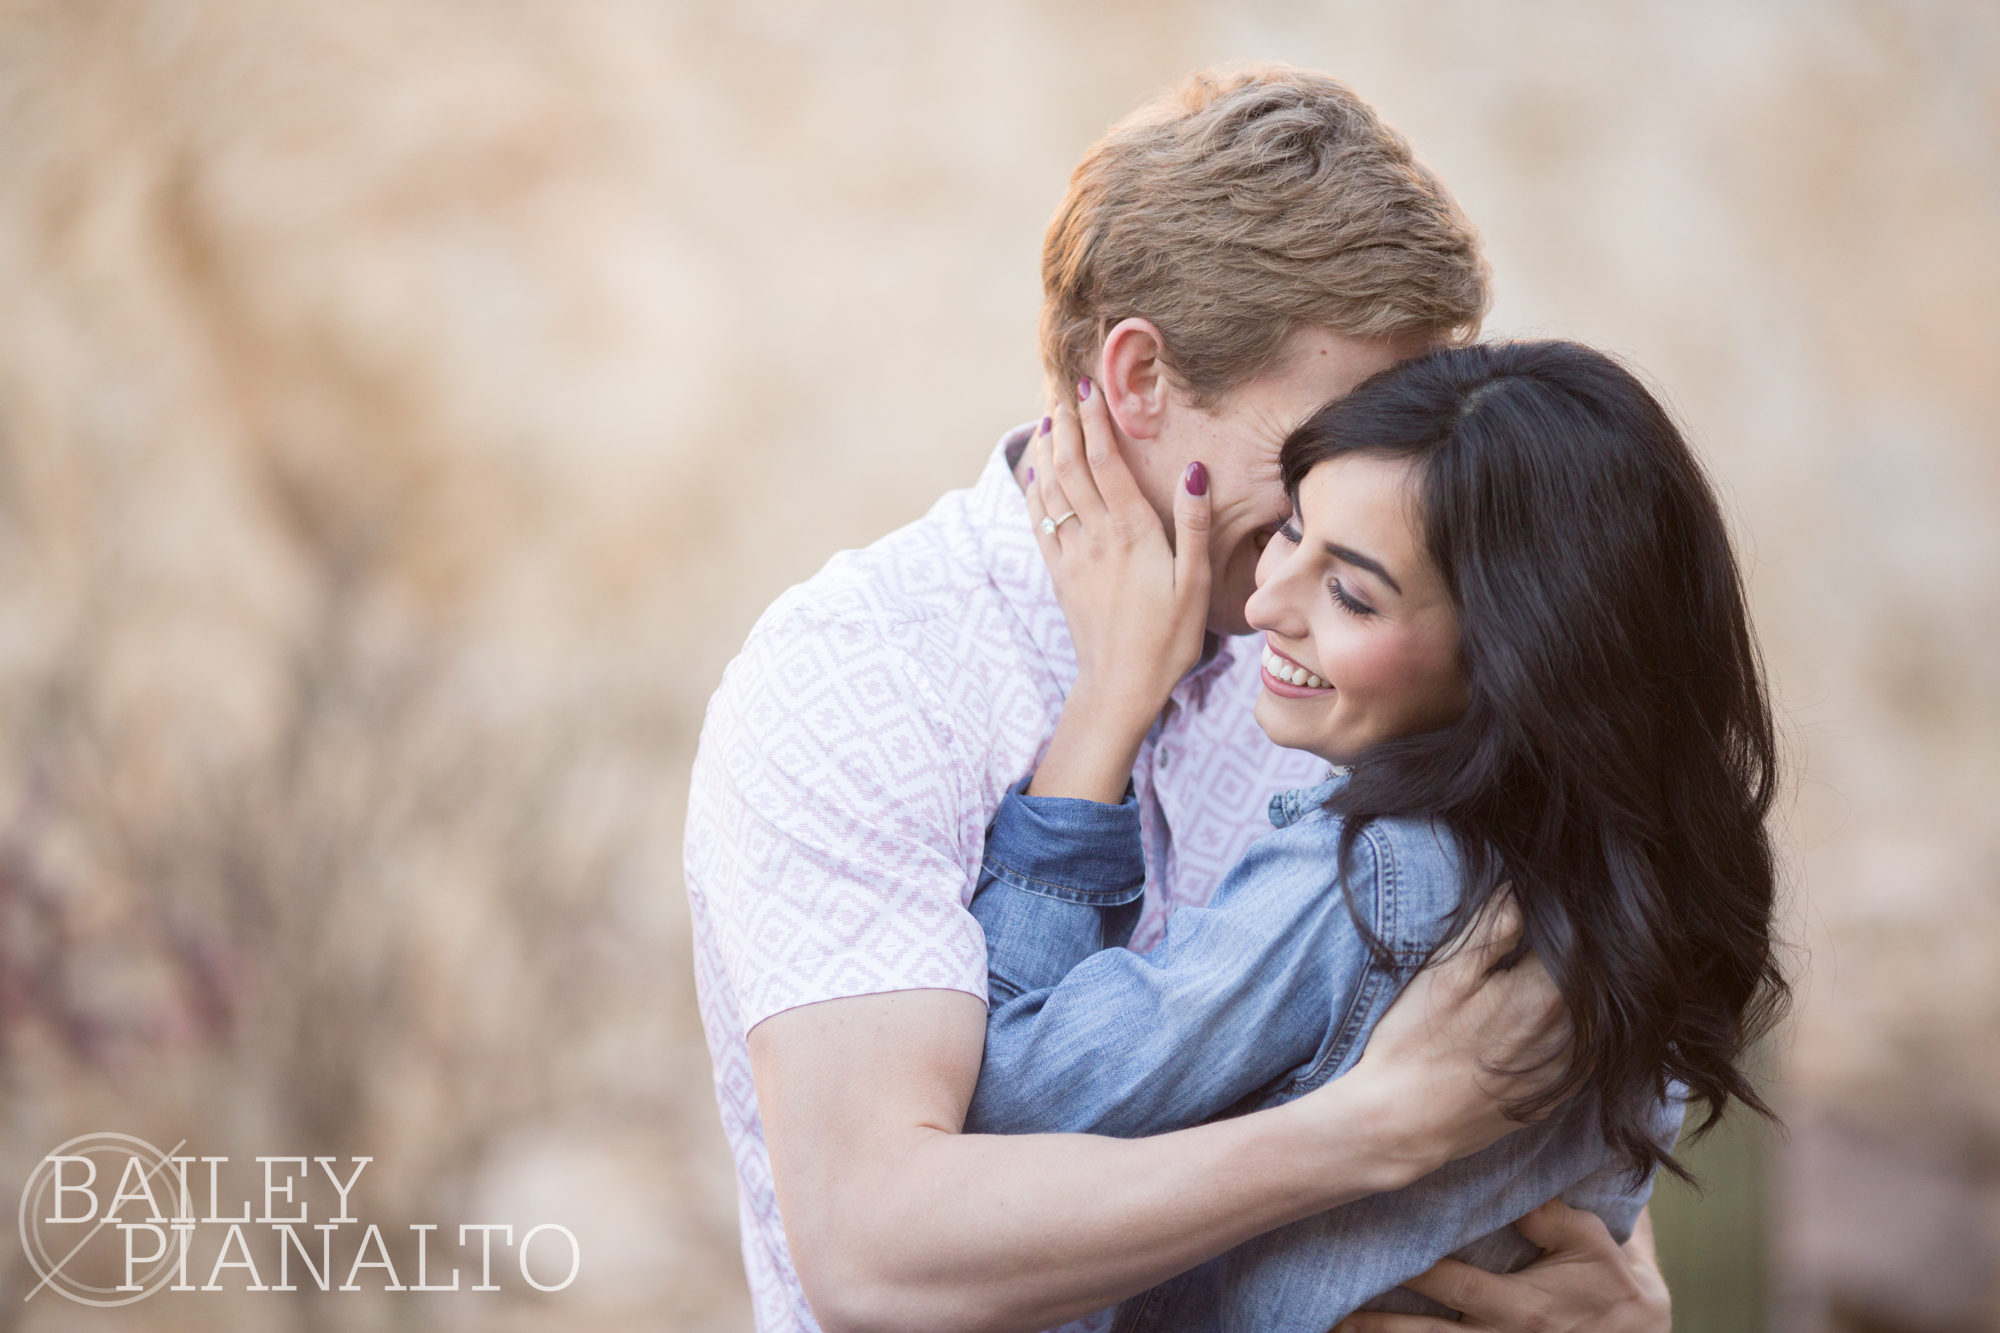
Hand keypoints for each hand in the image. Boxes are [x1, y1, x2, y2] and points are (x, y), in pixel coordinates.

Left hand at [1024, 380, 1211, 802]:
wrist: (1120, 687)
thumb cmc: (1167, 640)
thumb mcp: (1194, 585)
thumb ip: (1194, 525)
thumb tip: (1195, 472)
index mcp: (1132, 534)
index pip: (1106, 464)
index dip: (1095, 422)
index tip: (1088, 388)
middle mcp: (1096, 538)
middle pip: (1071, 468)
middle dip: (1066, 425)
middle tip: (1062, 390)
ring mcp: (1072, 556)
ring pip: (1050, 491)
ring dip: (1047, 451)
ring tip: (1047, 419)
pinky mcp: (1060, 575)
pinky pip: (1040, 523)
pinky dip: (1034, 492)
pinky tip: (1034, 474)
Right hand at [1316, 894, 1569, 1180]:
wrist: (1401, 1124)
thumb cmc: (1415, 1043)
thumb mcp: (1445, 973)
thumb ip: (1493, 927)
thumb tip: (1523, 888)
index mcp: (1546, 993)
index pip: (1578, 943)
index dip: (1564, 923)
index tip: (1550, 909)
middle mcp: (1570, 1034)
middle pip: (1591, 981)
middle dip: (1572, 958)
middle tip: (1533, 946)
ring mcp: (1565, 1071)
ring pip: (1592, 1019)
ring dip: (1576, 997)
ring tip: (1531, 982)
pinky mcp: (1553, 1096)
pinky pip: (1583, 1055)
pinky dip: (1572, 1033)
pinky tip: (1537, 1024)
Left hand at [1336, 1201, 1671, 1332]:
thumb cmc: (1613, 1285)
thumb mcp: (1591, 1243)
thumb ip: (1550, 1218)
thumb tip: (1509, 1188)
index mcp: (1520, 1307)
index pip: (1450, 1282)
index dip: (1408, 1267)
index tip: (1368, 1243)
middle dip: (1375, 1323)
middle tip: (1329, 1310)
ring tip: (1334, 1331)